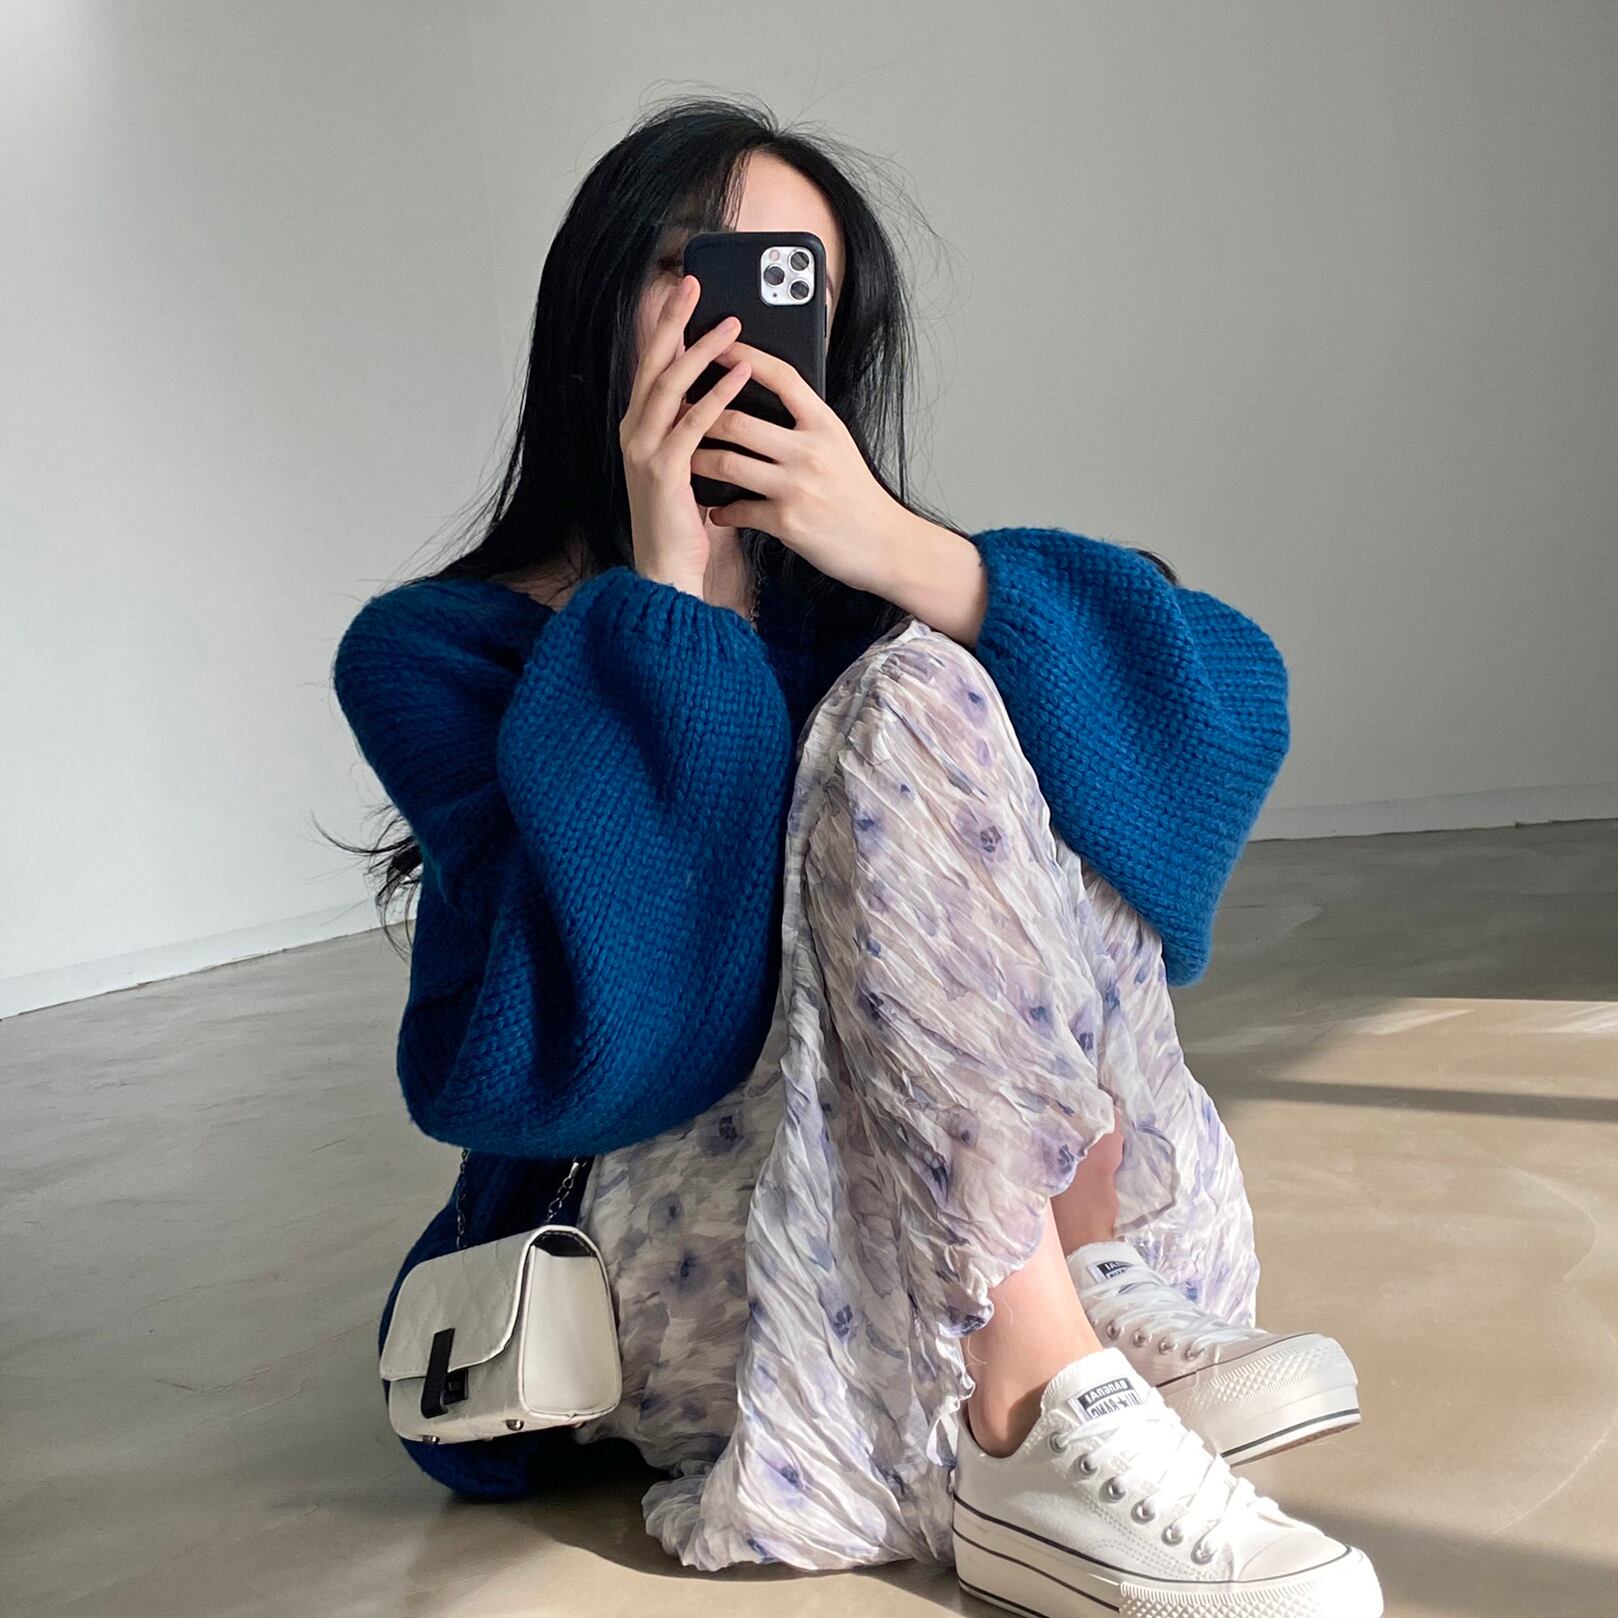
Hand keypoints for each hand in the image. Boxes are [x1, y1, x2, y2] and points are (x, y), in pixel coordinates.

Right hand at [618, 273, 752, 594]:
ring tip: (730, 324)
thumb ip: (695, 430)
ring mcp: (645, 450)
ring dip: (701, 351)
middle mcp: (635, 431)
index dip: (666, 327)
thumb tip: (721, 393)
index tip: (684, 294)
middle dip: (673, 320)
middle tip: (693, 284)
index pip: (652, 366)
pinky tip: (739, 374)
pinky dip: (718, 395)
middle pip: (653, 363)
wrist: (667, 568)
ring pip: (671, 386)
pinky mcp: (664, 471)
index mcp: (641, 427)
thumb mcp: (688, 465)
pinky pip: (694, 424)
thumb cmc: (683, 520)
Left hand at [690, 339, 911, 596]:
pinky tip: (716, 510)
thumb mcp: (839, 445)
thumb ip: (806, 422)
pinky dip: (721, 511)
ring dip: (699, 461)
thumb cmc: (857, 494)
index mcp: (824, 424)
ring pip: (728, 463)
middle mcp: (810, 450)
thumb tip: (771, 395)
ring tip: (684, 459)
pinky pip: (738, 509)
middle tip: (679, 416)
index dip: (745, 357)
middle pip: (738, 421)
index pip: (781, 377)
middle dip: (701, 418)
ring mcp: (797, 486)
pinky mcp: (787, 522)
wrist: (884, 543)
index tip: (716, 346)